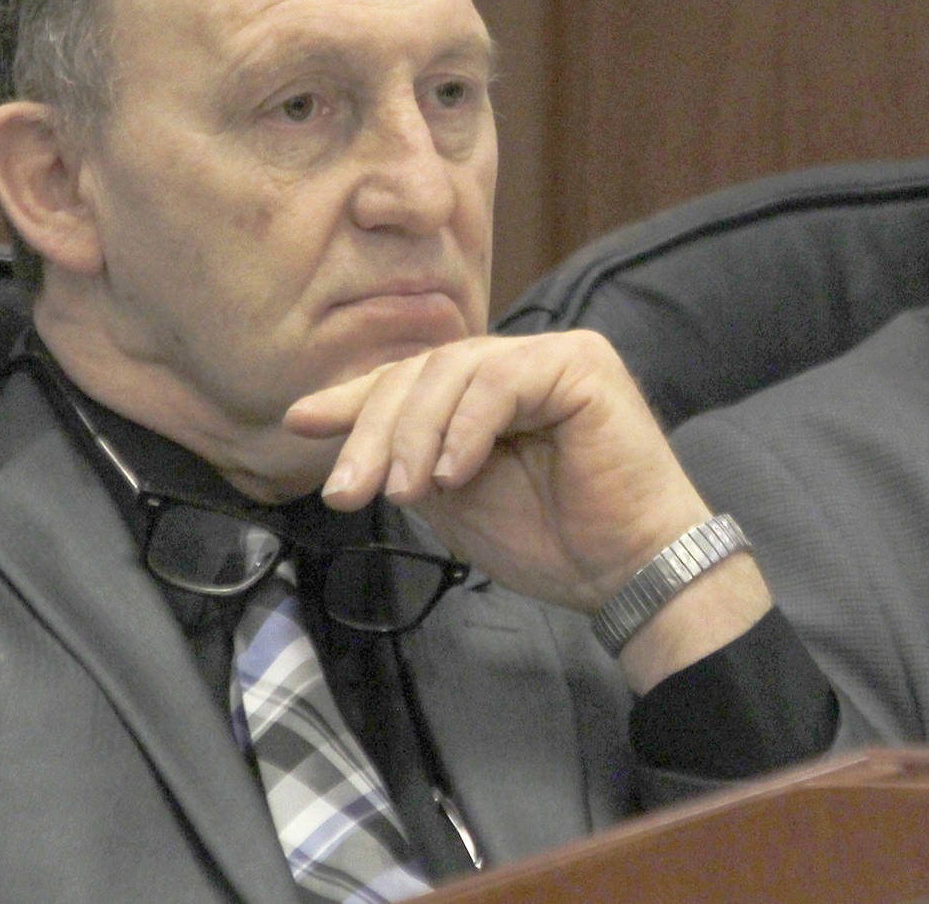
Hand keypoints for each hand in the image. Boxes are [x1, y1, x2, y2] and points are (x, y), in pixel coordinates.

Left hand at [283, 330, 714, 613]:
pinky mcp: (582, 364)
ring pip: (453, 370)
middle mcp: (521, 361)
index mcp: (491, 389)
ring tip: (402, 494)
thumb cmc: (554, 541)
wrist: (628, 573)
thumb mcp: (454, 497)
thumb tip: (342, 437)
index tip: (299, 424)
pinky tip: (449, 475)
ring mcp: (554, 355)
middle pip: (423, 370)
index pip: (412, 379)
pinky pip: (500, 381)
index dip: (356, 400)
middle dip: (374, 429)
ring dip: (413, 434)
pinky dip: (465, 427)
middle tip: (345, 491)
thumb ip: (409, 458)